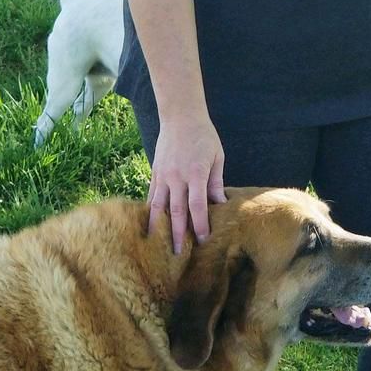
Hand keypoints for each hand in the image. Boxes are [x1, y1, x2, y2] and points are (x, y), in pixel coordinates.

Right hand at [148, 116, 225, 252]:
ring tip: (158, 245)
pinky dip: (151, 211)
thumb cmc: (203, 135)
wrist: (180, 115)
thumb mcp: (217, 156)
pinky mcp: (155, 172)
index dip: (200, 225)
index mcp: (195, 173)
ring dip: (159, 227)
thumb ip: (216, 181)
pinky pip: (152, 195)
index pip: (198, 206)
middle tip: (178, 255)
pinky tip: (150, 224)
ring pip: (158, 207)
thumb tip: (221, 204)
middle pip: (176, 212)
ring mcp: (163, 175)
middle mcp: (177, 177)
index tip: (203, 240)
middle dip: (178, 234)